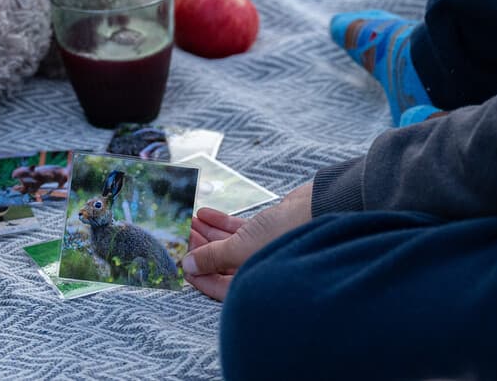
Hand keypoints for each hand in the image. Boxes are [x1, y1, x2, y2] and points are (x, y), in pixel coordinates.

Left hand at [181, 182, 313, 300]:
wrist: (318, 209)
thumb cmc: (285, 236)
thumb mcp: (241, 248)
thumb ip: (213, 257)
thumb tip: (188, 266)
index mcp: (253, 283)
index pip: (217, 286)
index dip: (196, 275)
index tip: (178, 263)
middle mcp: (257, 269)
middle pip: (219, 262)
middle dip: (198, 247)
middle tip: (179, 234)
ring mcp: (262, 249)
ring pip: (227, 243)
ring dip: (206, 232)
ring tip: (187, 219)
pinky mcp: (266, 230)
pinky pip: (238, 230)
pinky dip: (220, 222)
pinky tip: (203, 213)